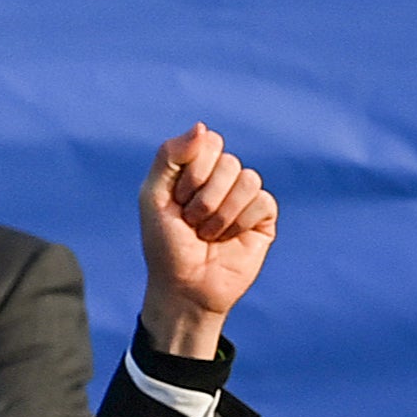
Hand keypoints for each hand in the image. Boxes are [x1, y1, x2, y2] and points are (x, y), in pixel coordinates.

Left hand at [134, 123, 278, 357]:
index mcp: (197, 168)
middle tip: (191, 221)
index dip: (192, 172)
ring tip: (208, 234)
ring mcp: (244, 197)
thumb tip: (202, 127)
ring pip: (248, 180)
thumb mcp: (153, 197)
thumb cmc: (164, 245)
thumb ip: (169, 156)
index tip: (177, 200)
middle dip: (204, 197)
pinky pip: (263, 202)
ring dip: (221, 213)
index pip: (208, 142)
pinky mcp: (263, 218)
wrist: (183, 288)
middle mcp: (222, 178)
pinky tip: (228, 239)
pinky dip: (240, 223)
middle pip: (229, 162)